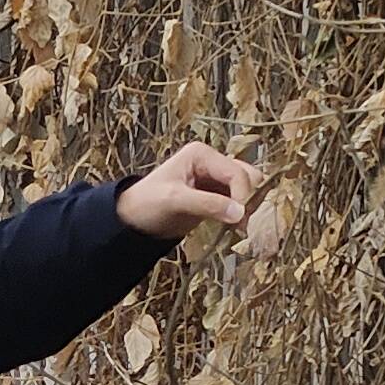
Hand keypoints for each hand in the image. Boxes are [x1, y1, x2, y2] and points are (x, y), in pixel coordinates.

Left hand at [117, 142, 264, 239]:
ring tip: (242, 228)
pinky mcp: (216, 196)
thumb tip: (241, 213)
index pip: (236, 172)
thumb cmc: (147, 204)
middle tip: (246, 223)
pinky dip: (241, 214)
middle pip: (248, 176)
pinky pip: (238, 202)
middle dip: (250, 199)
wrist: (134, 221)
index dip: (243, 194)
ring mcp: (215, 179)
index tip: (242, 218)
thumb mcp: (175, 201)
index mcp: (202, 154)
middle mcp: (212, 162)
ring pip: (247, 189)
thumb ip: (208, 204)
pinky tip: (237, 229)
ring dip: (248, 207)